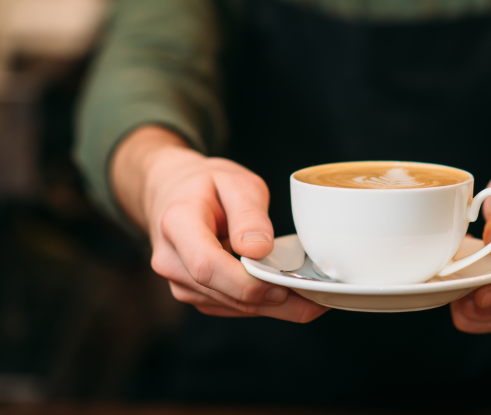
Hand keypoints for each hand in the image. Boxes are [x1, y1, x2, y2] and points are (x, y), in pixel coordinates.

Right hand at [112, 126, 328, 321]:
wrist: (174, 193)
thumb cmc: (207, 184)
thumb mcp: (234, 182)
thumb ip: (248, 214)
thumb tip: (259, 250)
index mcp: (177, 224)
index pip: (206, 265)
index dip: (246, 282)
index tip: (283, 284)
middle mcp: (172, 261)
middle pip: (222, 293)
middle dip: (272, 301)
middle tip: (318, 299)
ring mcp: (180, 282)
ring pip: (231, 306)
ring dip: (272, 307)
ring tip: (314, 299)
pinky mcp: (196, 294)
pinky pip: (232, 306)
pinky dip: (263, 304)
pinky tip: (293, 297)